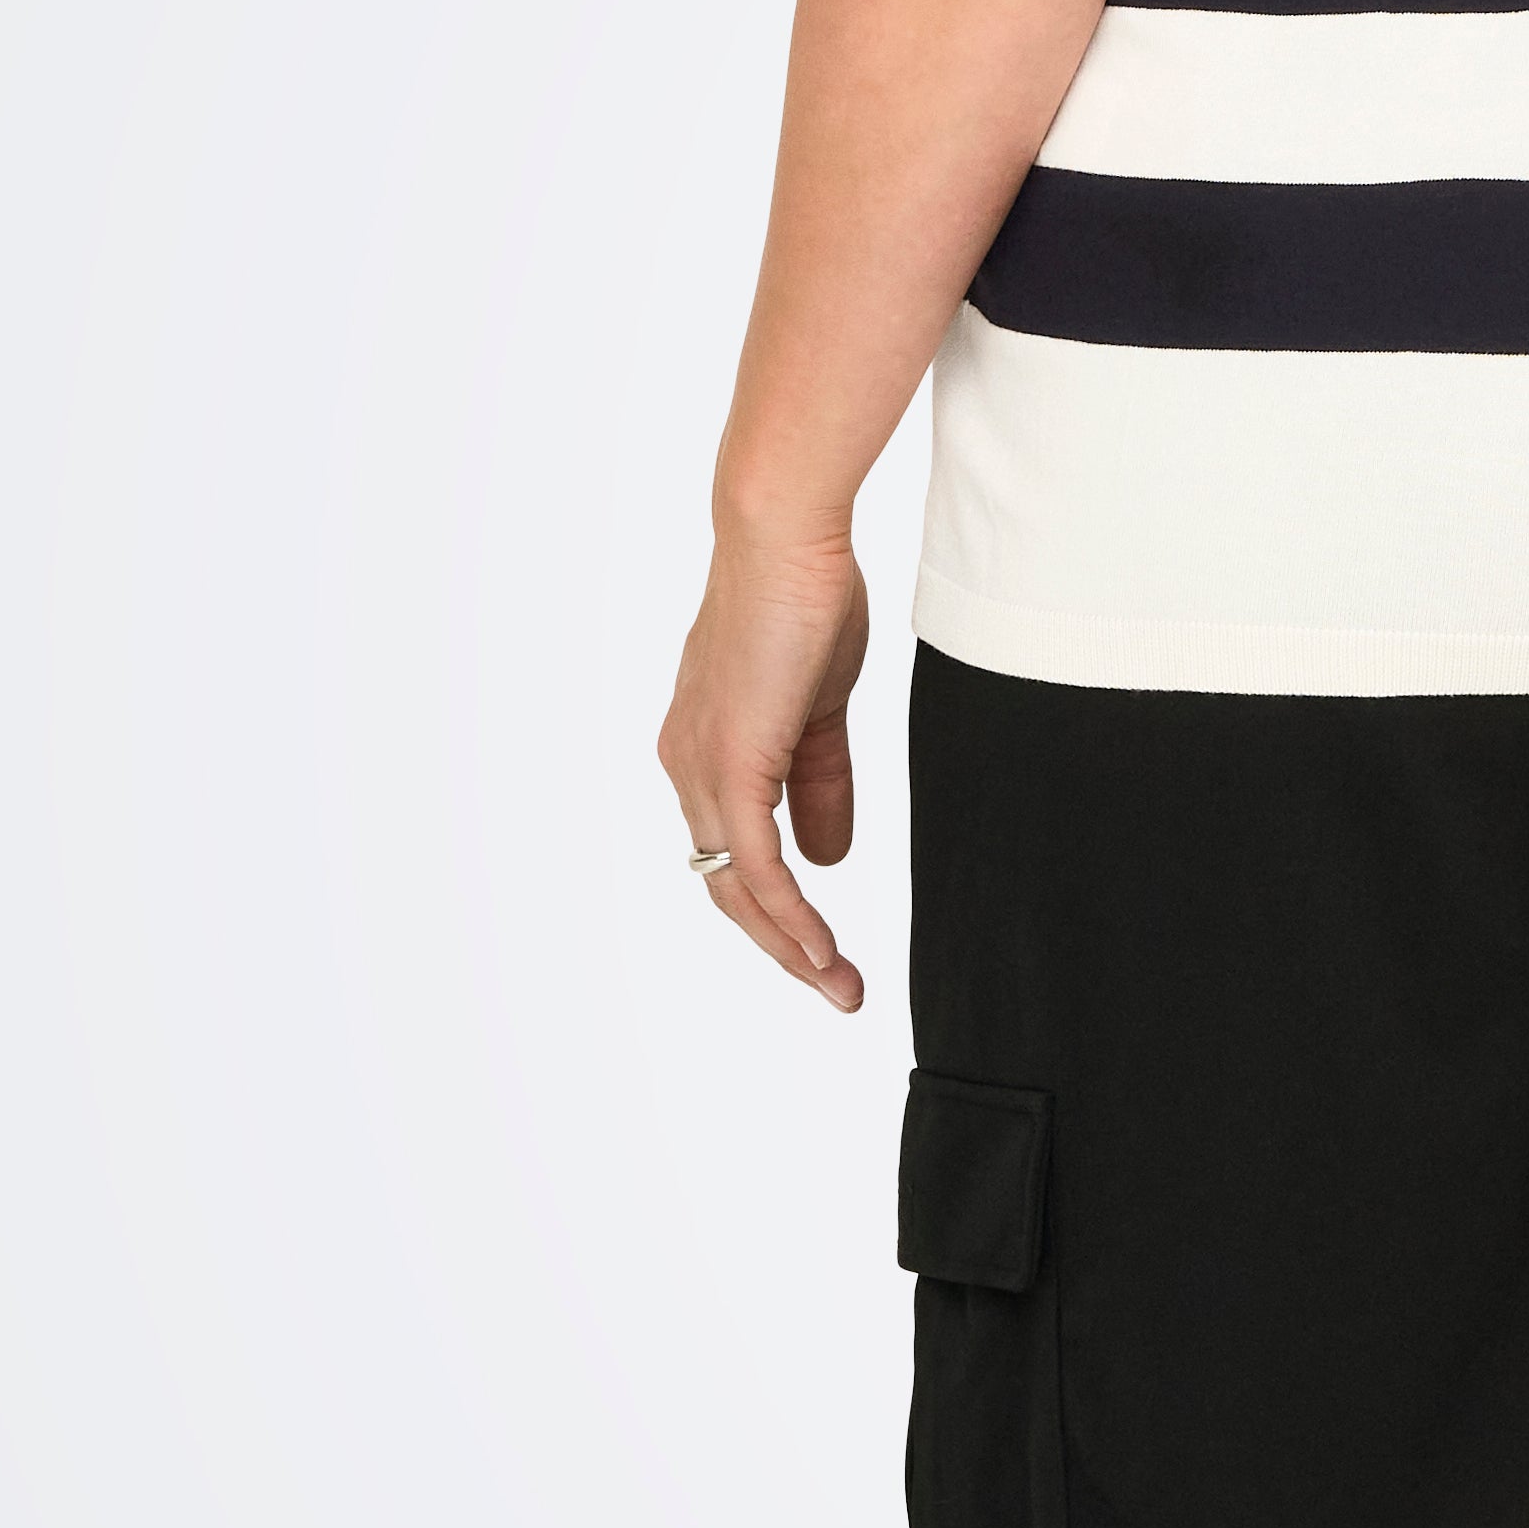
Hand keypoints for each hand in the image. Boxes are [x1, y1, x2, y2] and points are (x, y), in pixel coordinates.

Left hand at [657, 518, 874, 1011]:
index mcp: (705, 750)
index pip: (734, 852)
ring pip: (737, 887)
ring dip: (791, 944)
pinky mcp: (728, 766)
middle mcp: (688, 766)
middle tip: (837, 986)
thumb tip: (826, 858)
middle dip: (783, 945)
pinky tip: (820, 948)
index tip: (826, 945)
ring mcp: (701, 769)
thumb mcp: (821, 709)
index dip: (778, 905)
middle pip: (726, 885)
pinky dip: (789, 913)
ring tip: (840, 985)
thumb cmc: (803, 600)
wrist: (785, 540)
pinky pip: (754, 864)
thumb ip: (821, 784)